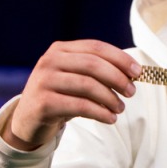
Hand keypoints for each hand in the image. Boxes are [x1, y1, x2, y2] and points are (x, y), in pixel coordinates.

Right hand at [2, 40, 141, 150]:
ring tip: (120, 108)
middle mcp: (50, 61)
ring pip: (87, 85)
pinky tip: (109, 118)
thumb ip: (100, 72)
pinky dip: (100, 112)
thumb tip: (133, 74)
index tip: (138, 72)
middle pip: (93, 65)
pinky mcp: (43, 103)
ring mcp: (44, 81)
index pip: (96, 47)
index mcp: (61, 49)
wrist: (29, 120)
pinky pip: (79, 106)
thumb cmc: (61, 96)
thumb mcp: (78, 78)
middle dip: (117, 78)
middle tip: (131, 92)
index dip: (120, 58)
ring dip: (110, 98)